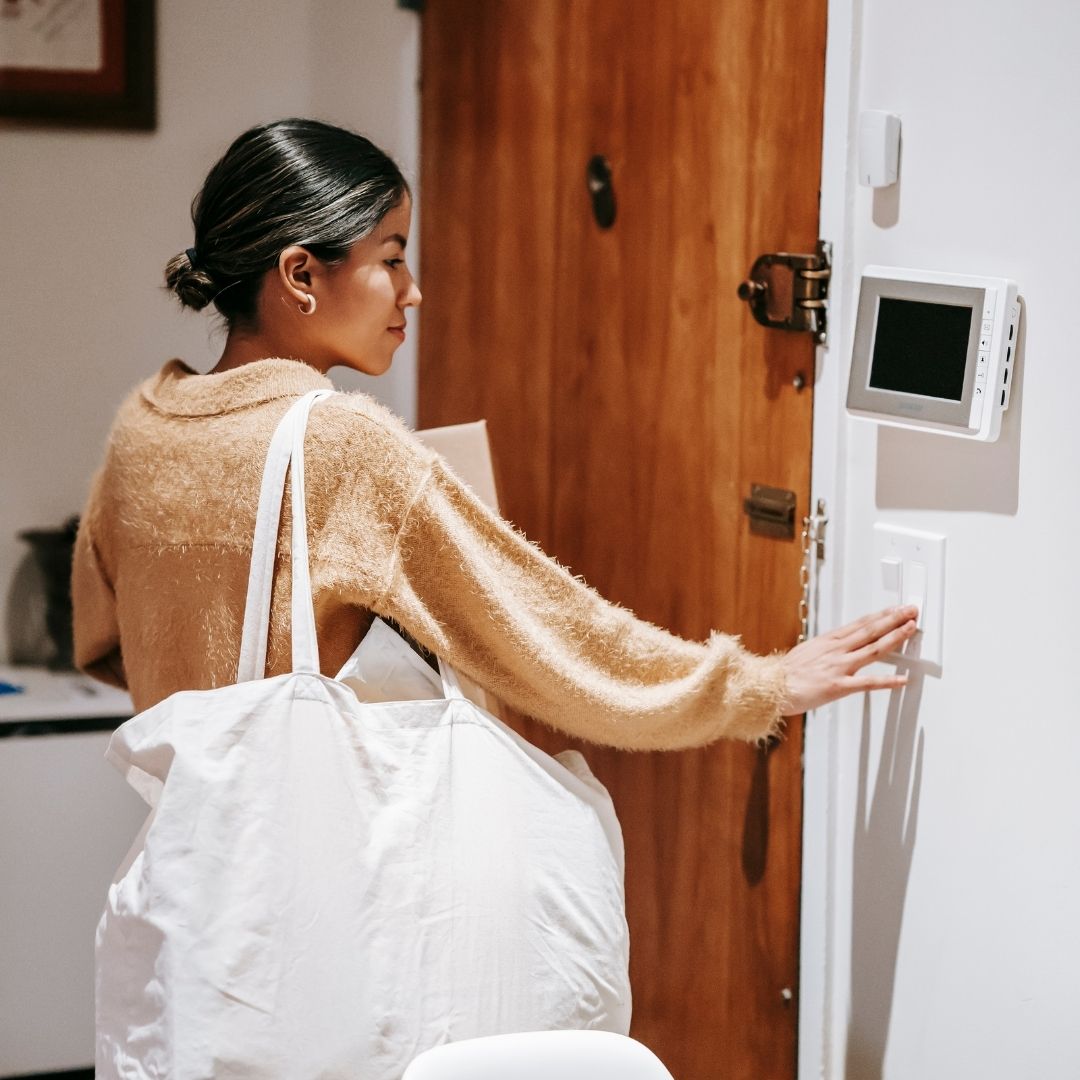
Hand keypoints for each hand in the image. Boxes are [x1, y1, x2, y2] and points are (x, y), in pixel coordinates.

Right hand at [779, 605, 918, 715]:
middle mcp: (836, 650)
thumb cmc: (787, 672)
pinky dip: (887, 681)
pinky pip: (867, 683)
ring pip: (873, 649)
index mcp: (829, 640)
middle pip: (870, 630)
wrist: (771, 687)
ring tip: (911, 629)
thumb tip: (843, 642)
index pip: (861, 623)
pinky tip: (902, 679)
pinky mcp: (838, 686)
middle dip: (894, 618)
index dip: (881, 615)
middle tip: (911, 610)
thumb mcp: (808, 650)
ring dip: (895, 638)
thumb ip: (828, 647)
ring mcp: (838, 667)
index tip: (896, 608)